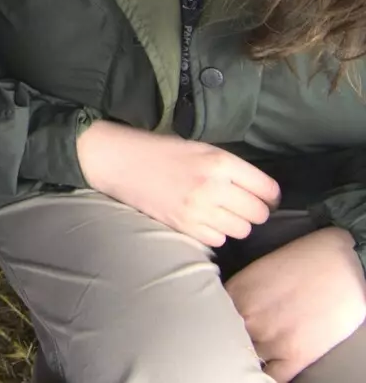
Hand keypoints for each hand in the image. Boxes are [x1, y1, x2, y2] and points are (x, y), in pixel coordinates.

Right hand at [76, 119, 279, 245]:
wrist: (119, 161)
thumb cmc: (162, 150)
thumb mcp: (201, 149)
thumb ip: (232, 168)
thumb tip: (262, 193)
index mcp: (220, 162)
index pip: (268, 190)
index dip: (269, 195)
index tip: (262, 196)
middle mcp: (213, 187)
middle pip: (258, 213)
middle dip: (253, 210)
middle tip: (238, 204)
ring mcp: (198, 209)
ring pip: (241, 230)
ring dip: (234, 223)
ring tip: (219, 212)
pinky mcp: (183, 226)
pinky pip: (218, 240)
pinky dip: (215, 232)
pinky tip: (202, 219)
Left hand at [225, 226, 365, 381]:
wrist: (345, 265)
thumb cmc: (305, 259)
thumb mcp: (260, 270)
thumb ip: (240, 291)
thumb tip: (230, 307)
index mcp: (235, 292)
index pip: (210, 315)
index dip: (214, 323)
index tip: (216, 326)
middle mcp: (246, 316)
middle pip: (224, 339)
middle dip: (227, 341)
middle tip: (234, 342)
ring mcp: (270, 338)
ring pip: (245, 359)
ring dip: (246, 358)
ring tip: (249, 356)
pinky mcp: (295, 355)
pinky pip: (272, 377)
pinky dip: (265, 377)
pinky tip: (264, 371)